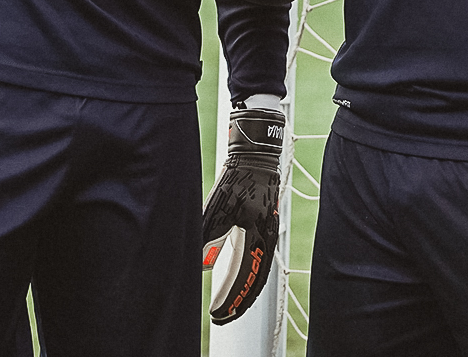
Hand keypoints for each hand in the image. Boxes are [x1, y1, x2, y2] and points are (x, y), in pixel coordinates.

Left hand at [203, 104, 285, 324]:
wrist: (256, 153)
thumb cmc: (239, 177)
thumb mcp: (218, 208)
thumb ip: (207, 236)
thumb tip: (200, 265)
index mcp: (259, 236)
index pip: (246, 279)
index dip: (231, 299)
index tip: (217, 314)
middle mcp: (266, 237)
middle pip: (255, 279)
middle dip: (238, 299)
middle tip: (222, 314)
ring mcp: (266, 230)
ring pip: (257, 268)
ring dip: (242, 286)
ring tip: (228, 300)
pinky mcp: (261, 222)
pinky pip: (255, 255)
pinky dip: (245, 270)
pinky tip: (231, 272)